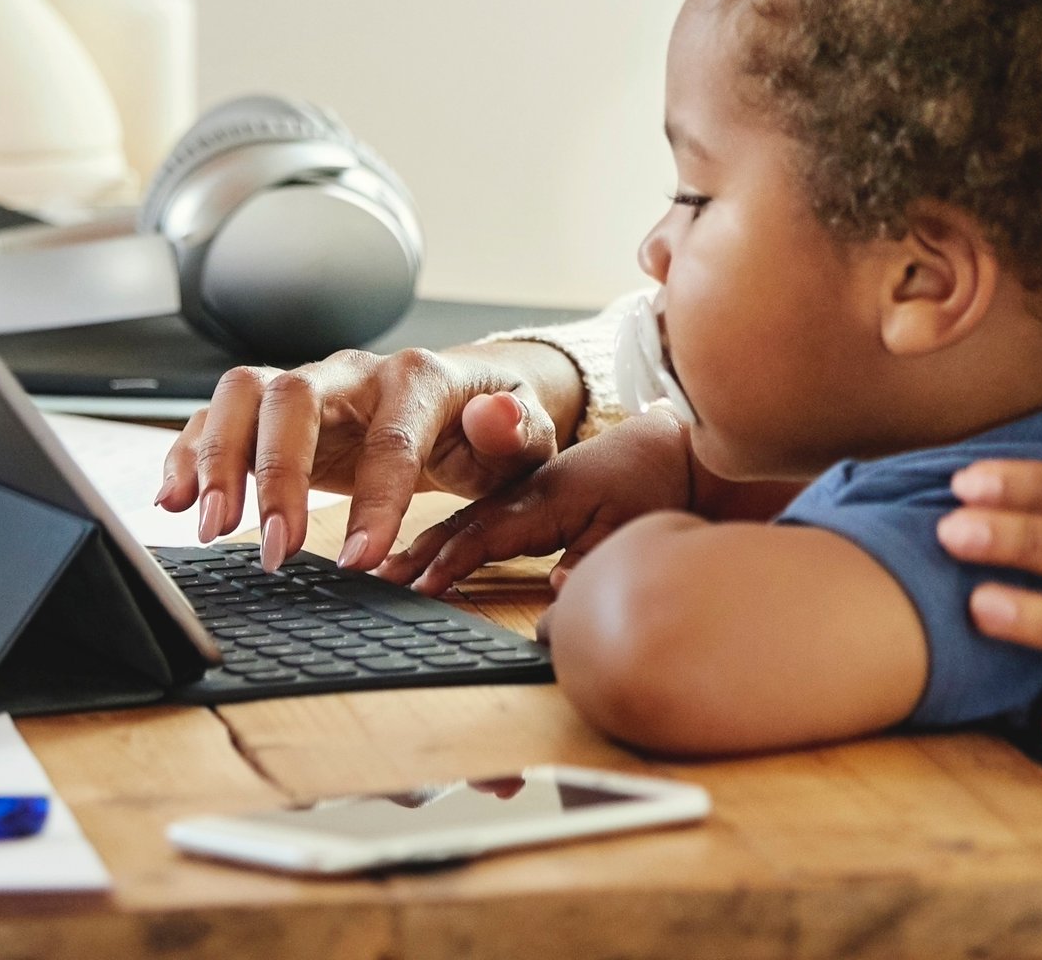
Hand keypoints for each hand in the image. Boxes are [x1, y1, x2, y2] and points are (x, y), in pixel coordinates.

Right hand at [154, 340, 582, 570]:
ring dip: (218, 457)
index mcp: (419, 380)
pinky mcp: (275, 413)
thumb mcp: (524, 437)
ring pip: (244, 394)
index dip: (375, 498)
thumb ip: (516, 430)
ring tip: (210, 527)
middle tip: (274, 550)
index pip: (391, 436)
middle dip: (276, 473)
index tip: (359, 562)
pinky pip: (216, 417)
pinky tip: (173, 501)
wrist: (464, 403)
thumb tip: (495, 417)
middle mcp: (353, 374)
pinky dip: (187, 454)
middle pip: (294, 396)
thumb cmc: (491, 429)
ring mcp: (308, 388)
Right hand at [388, 408, 806, 593]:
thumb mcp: (631, 526)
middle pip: (460, 526)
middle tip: (369, 582)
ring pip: (462, 521)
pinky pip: (474, 519)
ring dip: (419, 546)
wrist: (673, 445)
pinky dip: (442, 538)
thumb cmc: (653, 482)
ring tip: (378, 572)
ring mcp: (522, 492)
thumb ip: (593, 561)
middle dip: (414, 555)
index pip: (484, 533)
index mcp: (544, 497)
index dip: (448, 563)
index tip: (413, 588)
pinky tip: (419, 556)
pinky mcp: (527, 497)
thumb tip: (560, 596)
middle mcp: (524, 493)